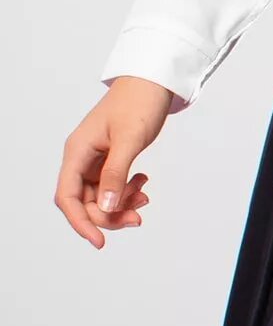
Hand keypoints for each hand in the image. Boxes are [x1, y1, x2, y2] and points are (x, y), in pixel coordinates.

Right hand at [54, 76, 173, 248]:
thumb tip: (106, 207)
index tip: (100, 242)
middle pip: (83, 202)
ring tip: (145, 196)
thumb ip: (116, 174)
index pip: (67, 197)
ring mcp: (94, 159)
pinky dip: (126, 192)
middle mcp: (81, 157)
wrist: (151, 83)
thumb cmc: (138, 103)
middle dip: (109, 215)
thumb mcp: (130, 139)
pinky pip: (112, 186)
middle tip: (139, 216)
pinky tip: (143, 184)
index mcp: (77, 151)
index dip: (81, 222)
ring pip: (100, 197)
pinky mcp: (109, 159)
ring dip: (120, 204)